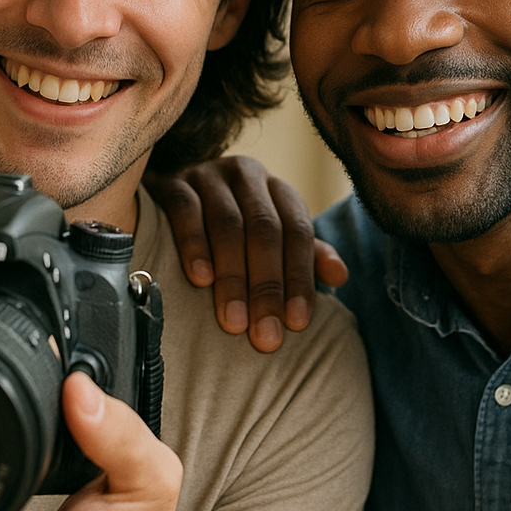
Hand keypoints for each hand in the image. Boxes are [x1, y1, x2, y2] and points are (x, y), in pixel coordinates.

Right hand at [144, 157, 347, 351]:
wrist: (170, 195)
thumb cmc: (233, 229)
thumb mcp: (273, 239)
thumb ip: (305, 257)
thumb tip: (340, 276)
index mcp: (278, 190)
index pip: (298, 231)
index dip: (299, 278)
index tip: (297, 323)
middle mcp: (247, 175)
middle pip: (265, 230)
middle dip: (267, 286)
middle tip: (264, 336)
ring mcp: (208, 174)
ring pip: (228, 223)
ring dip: (233, 276)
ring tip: (233, 321)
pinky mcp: (171, 181)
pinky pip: (186, 210)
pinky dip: (194, 245)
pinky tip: (200, 279)